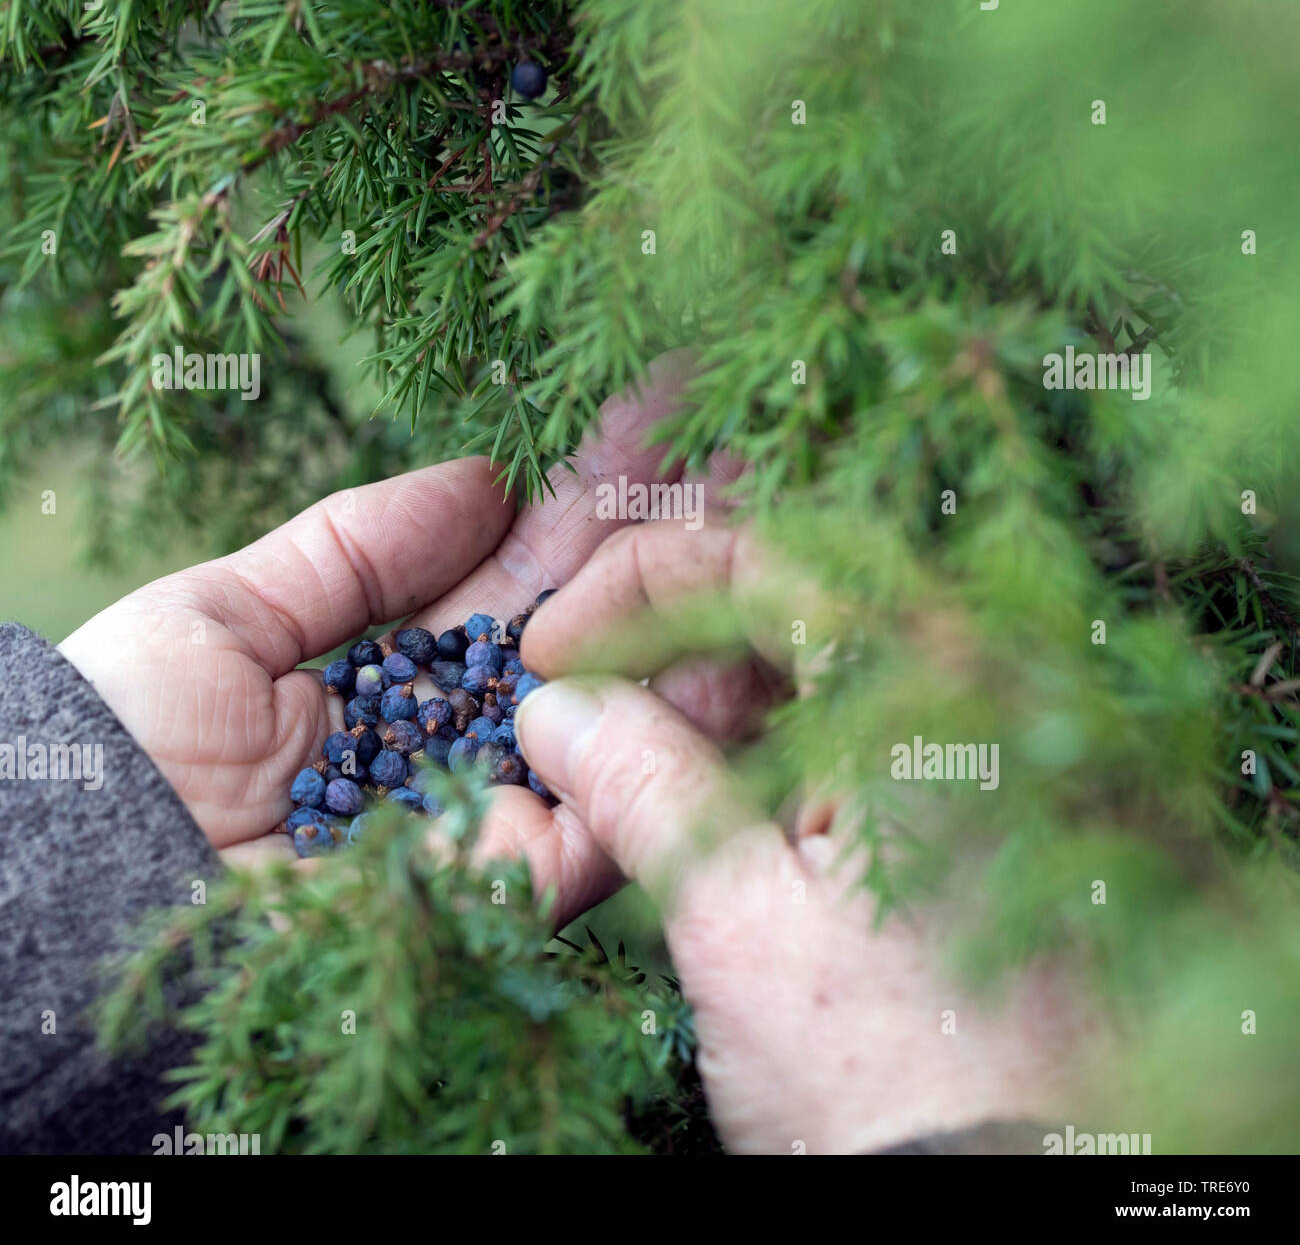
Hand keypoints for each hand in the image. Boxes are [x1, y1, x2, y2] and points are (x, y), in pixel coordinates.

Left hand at [57, 355, 744, 927]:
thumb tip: (483, 477)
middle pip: (590, 632)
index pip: (520, 576)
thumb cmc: (127, 742)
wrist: (89, 880)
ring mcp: (500, 809)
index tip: (649, 417)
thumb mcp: (224, 613)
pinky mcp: (519, 882)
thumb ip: (353, 548)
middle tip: (737, 438)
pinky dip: (681, 722)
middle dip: (662, 538)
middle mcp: (464, 741)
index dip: (580, 501)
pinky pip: (623, 801)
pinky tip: (727, 624)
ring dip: (694, 612)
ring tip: (757, 506)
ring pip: (629, 709)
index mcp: (402, 678)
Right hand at [515, 522, 1100, 1153]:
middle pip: (800, 605)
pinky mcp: (983, 818)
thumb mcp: (732, 918)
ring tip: (638, 793)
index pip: (772, 553)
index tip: (553, 645)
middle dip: (673, 655)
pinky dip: (772, 756)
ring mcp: (991, 757)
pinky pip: (860, 738)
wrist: (1017, 1196)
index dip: (642, 579)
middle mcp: (981, 698)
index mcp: (932, 691)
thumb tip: (553, 709)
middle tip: (592, 732)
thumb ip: (637, 783)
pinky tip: (716, 820)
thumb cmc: (887, 1071)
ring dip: (714, 709)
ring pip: (826, 673)